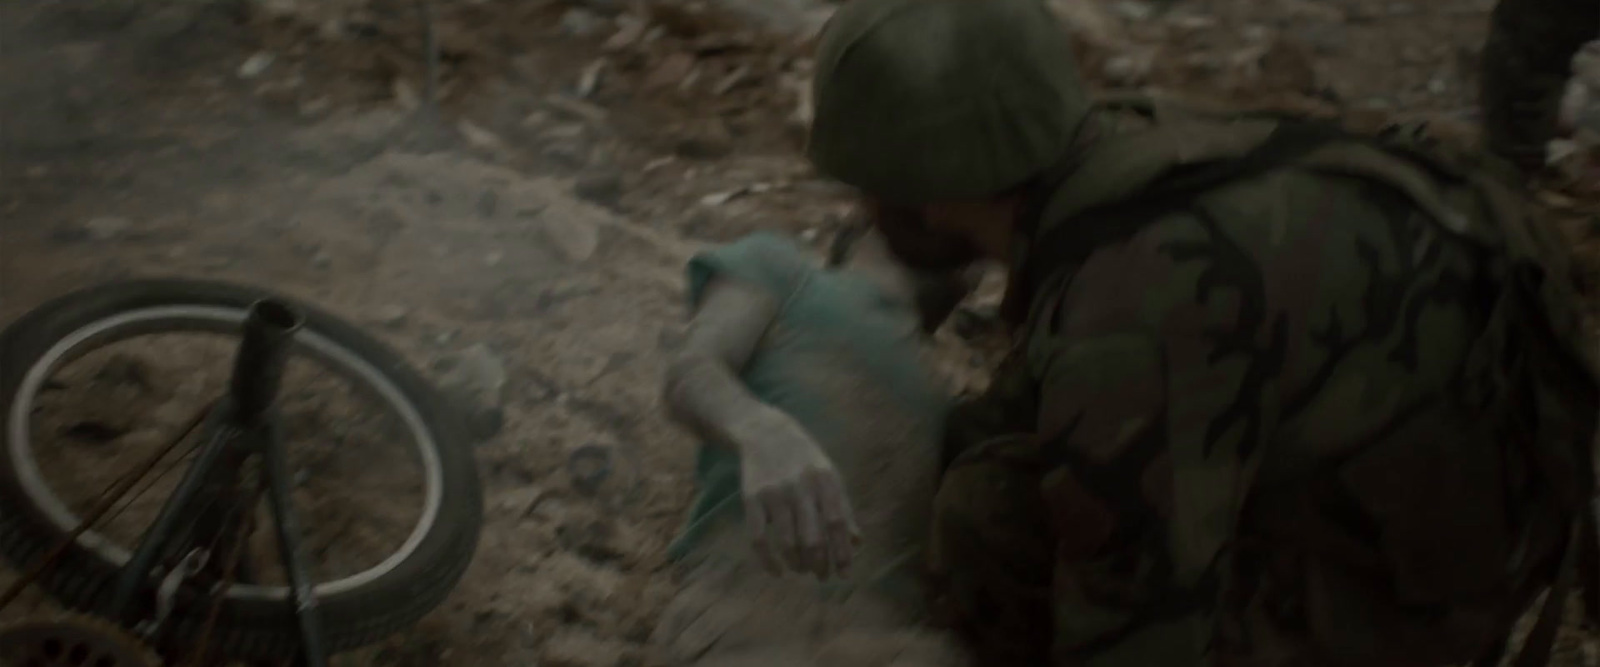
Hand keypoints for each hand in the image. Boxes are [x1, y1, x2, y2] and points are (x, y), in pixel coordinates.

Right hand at [731, 408, 860, 578]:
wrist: (765, 433)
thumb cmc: (804, 460)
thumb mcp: (829, 476)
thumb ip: (843, 508)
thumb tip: (856, 544)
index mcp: (825, 480)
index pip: (837, 523)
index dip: (842, 552)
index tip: (844, 574)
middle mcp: (800, 486)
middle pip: (812, 536)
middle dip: (819, 563)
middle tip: (822, 577)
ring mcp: (774, 493)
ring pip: (787, 541)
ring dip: (797, 563)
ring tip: (802, 570)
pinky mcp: (751, 499)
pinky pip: (759, 538)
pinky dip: (767, 561)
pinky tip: (776, 571)